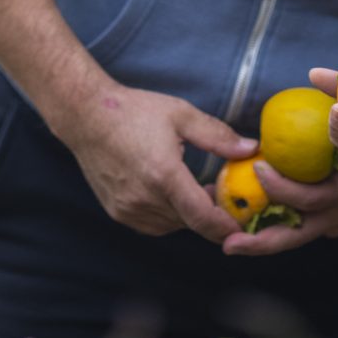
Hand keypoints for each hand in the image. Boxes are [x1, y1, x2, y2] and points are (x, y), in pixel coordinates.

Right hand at [49, 79, 254, 242]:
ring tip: (193, 188)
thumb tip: (251, 148)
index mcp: (164, 175)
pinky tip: (169, 191)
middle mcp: (144, 198)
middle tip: (220, 192)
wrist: (86, 116)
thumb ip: (218, 135)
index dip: (226, 227)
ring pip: (173, 225)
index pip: (202, 218)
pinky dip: (167, 215)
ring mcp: (128, 209)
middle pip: (190, 222)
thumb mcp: (181, 114)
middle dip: (210, 214)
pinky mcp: (118, 212)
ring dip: (187, 214)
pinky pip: (153, 224)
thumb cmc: (134, 111)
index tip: (242, 224)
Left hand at [222, 147, 337, 256]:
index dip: (279, 186)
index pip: (306, 198)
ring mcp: (337, 224)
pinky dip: (277, 227)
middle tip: (226, 242)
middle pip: (294, 237)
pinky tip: (248, 222)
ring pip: (295, 239)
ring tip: (227, 241)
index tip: (257, 163)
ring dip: (262, 241)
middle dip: (259, 242)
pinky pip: (300, 229)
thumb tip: (314, 72)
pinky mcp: (334, 223)